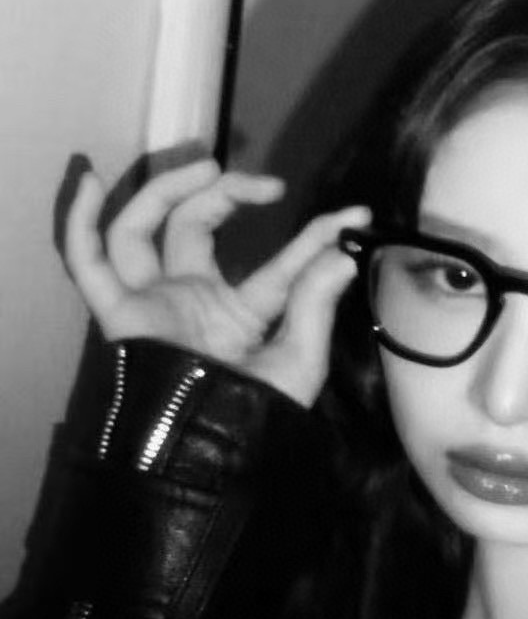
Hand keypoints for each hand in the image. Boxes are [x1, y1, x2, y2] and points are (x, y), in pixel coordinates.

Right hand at [62, 158, 369, 406]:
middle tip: (270, 187)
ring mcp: (157, 300)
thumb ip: (316, 303)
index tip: (356, 215)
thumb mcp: (299, 360)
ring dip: (167, 190)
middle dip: (230, 194)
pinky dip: (81, 221)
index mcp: (244, 313)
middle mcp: (196, 297)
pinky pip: (89, 262)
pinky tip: (90, 180)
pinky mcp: (121, 311)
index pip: (283, 263)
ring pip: (144, 227)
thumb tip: (346, 252)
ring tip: (206, 166)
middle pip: (198, 224)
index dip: (319, 236)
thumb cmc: (257, 415)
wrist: (209, 452)